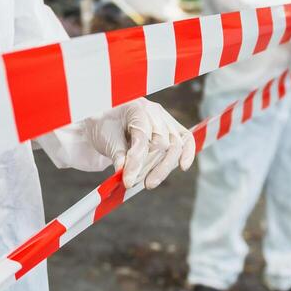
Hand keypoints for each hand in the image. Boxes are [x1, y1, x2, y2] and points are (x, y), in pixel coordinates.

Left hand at [82, 100, 196, 189]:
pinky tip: (183, 166)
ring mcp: (164, 120)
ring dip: (164, 168)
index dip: (136, 162)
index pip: (142, 137)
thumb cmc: (103, 129)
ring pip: (175, 146)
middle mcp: (153, 111)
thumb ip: (118, 156)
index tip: (128, 181)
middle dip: (149, 167)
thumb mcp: (106, 141)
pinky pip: (186, 139)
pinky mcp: (171, 130)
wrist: (103, 126)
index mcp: (135, 107)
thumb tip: (126, 172)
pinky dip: (187, 153)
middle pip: (162, 143)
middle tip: (134, 183)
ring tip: (150, 183)